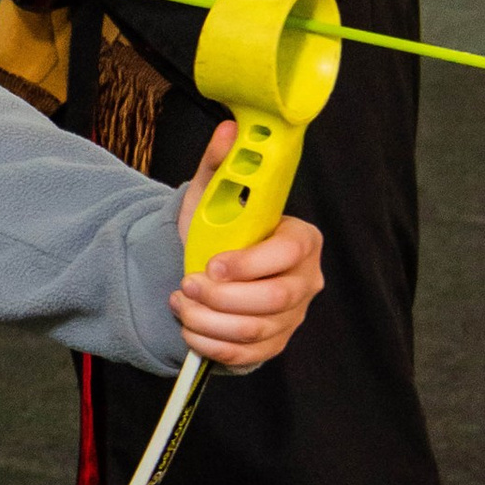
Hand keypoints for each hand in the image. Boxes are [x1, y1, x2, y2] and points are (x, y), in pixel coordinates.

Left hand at [168, 124, 323, 371]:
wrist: (203, 268)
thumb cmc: (216, 231)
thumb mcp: (213, 195)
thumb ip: (223, 165)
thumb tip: (230, 129)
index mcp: (302, 240)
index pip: (287, 255)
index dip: (248, 263)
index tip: (209, 263)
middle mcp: (305, 280)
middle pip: (274, 299)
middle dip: (222, 296)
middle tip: (186, 284)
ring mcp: (292, 316)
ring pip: (255, 330)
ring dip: (208, 319)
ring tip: (180, 301)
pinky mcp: (273, 344)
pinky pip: (246, 355)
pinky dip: (211, 344)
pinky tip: (189, 326)